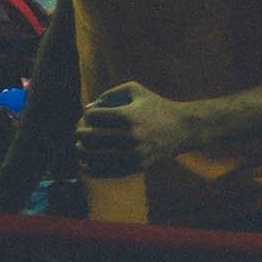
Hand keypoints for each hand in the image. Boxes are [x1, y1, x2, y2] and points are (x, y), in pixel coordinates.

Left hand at [76, 84, 198, 173]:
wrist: (183, 128)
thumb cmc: (156, 105)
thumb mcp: (136, 90)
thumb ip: (110, 93)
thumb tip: (87, 109)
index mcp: (128, 115)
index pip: (94, 116)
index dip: (87, 115)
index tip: (88, 116)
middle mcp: (130, 135)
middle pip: (91, 137)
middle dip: (80, 134)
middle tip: (78, 133)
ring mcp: (133, 153)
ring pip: (96, 157)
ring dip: (82, 153)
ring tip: (79, 149)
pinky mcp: (137, 166)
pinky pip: (108, 171)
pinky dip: (93, 169)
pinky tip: (86, 165)